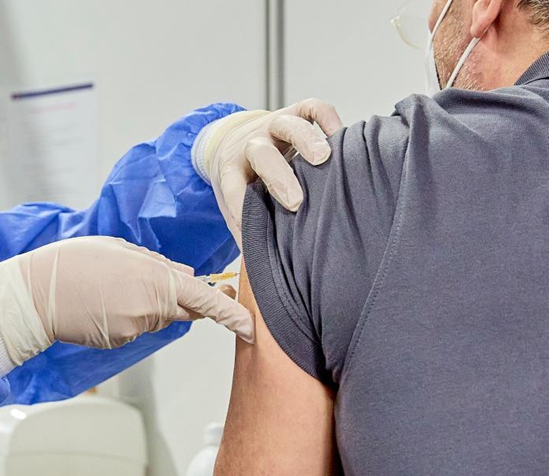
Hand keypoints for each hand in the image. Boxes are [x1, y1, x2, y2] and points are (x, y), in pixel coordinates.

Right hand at [0, 237, 253, 365]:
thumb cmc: (75, 262)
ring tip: (113, 284)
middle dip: (181, 297)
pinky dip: (130, 315)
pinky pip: (138, 327)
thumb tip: (189, 275)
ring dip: (149, 303)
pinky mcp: (121, 341)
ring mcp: (135, 329)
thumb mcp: (121, 249)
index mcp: (155, 280)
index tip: (251, 325)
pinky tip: (104, 301)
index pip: (205, 300)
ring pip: (159, 317)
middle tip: (151, 277)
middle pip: (184, 308)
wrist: (35, 294)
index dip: (231, 313)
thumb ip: (161, 264)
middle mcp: (151, 309)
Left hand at [194, 99, 343, 244]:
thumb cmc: (241, 181)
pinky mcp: (293, 113)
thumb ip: (246, 230)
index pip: (233, 186)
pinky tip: (340, 135)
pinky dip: (325, 116)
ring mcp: (273, 126)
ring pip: (287, 124)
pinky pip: (310, 107)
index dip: (241, 205)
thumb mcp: (234, 204)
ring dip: (305, 140)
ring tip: (325, 158)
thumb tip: (260, 271)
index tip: (255, 226)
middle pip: (261, 153)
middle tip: (296, 201)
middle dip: (278, 177)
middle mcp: (252, 145)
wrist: (230, 138)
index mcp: (232, 169)